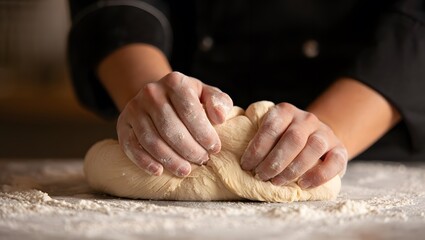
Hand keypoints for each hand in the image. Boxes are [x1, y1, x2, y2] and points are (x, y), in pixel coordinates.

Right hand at [117, 72, 232, 176]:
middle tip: (202, 161)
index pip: (190, 110)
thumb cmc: (189, 100)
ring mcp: (135, 108)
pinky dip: (144, 161)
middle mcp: (152, 92)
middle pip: (170, 128)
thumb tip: (220, 118)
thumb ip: (219, 102)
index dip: (204, 133)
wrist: (159, 97)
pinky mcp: (123, 124)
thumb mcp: (207, 94)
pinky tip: (158, 171)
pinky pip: (131, 146)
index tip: (215, 149)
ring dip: (170, 159)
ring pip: (152, 139)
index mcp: (175, 81)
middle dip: (189, 149)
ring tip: (185, 170)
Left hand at [240, 102, 346, 188]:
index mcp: (285, 111)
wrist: (315, 140)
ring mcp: (325, 133)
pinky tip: (304, 184)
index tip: (246, 165)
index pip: (271, 126)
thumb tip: (224, 144)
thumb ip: (252, 133)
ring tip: (277, 182)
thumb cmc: (282, 139)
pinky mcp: (340, 149)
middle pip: (293, 138)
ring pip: (313, 148)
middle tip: (261, 176)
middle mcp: (307, 118)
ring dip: (293, 168)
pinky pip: (335, 161)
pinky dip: (319, 175)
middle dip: (274, 160)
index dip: (258, 147)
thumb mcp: (269, 130)